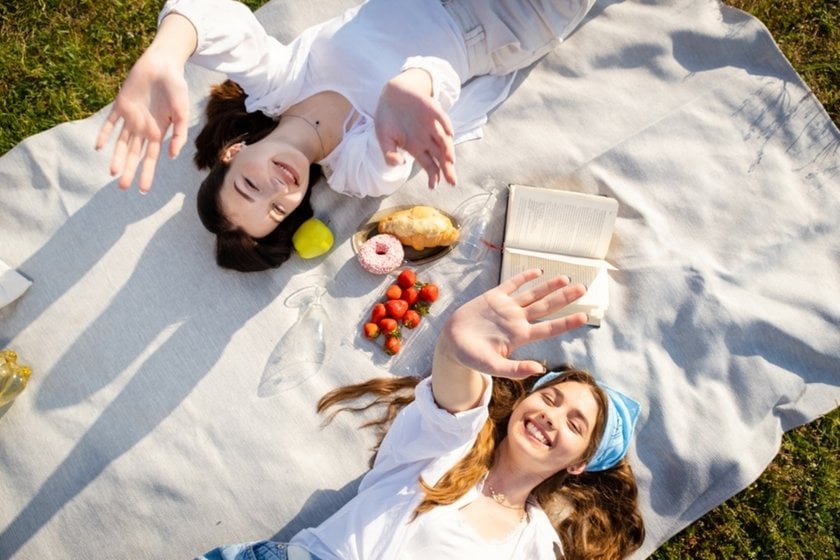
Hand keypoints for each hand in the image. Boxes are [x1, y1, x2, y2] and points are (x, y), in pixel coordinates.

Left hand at [95, 50, 188, 192]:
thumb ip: (180, 134)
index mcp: (159, 132)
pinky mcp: (121, 104)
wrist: (163, 64)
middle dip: (130, 171)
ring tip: (113, 173)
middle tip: (123, 188)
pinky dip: (104, 133)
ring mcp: (131, 117)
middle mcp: (144, 128)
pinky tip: (99, 147)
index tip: (144, 191)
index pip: (151, 158)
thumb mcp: (183, 113)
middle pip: (135, 154)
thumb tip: (171, 156)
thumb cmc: (177, 88)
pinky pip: (110, 122)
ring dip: (117, 157)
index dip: (147, 174)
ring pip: (122, 142)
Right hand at [374, 68, 456, 188]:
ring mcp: (430, 124)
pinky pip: (441, 118)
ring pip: (443, 140)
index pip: (429, 165)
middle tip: (452, 182)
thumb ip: (389, 153)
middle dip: (447, 169)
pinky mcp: (431, 109)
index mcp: (416, 148)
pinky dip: (445, 124)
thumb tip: (398, 164)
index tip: (433, 186)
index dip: (433, 176)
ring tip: (450, 161)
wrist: (391, 94)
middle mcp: (427, 138)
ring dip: (448, 150)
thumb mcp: (383, 139)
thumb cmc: (388, 119)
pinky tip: (450, 133)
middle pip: (440, 157)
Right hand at [439, 270, 587, 379]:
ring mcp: (506, 307)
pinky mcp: (493, 297)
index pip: (549, 328)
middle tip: (583, 289)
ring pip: (532, 294)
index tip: (584, 317)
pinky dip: (524, 277)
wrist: (452, 343)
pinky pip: (512, 284)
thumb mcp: (493, 367)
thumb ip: (515, 369)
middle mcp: (517, 320)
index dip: (566, 322)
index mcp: (520, 336)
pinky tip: (537, 271)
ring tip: (566, 278)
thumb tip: (540, 370)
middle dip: (564, 297)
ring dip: (549, 286)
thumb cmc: (472, 357)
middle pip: (546, 307)